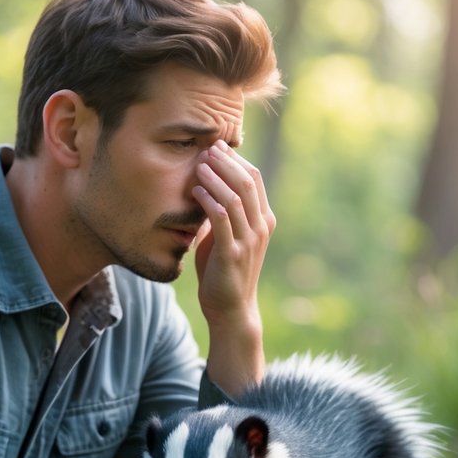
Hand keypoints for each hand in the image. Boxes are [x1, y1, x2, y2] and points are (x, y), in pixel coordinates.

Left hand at [191, 140, 274, 395]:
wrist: (230, 310)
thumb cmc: (223, 272)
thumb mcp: (224, 237)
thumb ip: (219, 215)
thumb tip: (202, 190)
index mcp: (262, 220)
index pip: (255, 179)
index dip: (235, 160)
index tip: (215, 147)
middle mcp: (260, 227)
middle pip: (248, 182)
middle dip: (226, 162)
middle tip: (207, 149)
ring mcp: (248, 240)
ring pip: (236, 197)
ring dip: (216, 177)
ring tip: (198, 165)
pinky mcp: (232, 253)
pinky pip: (223, 219)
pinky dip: (209, 201)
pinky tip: (195, 190)